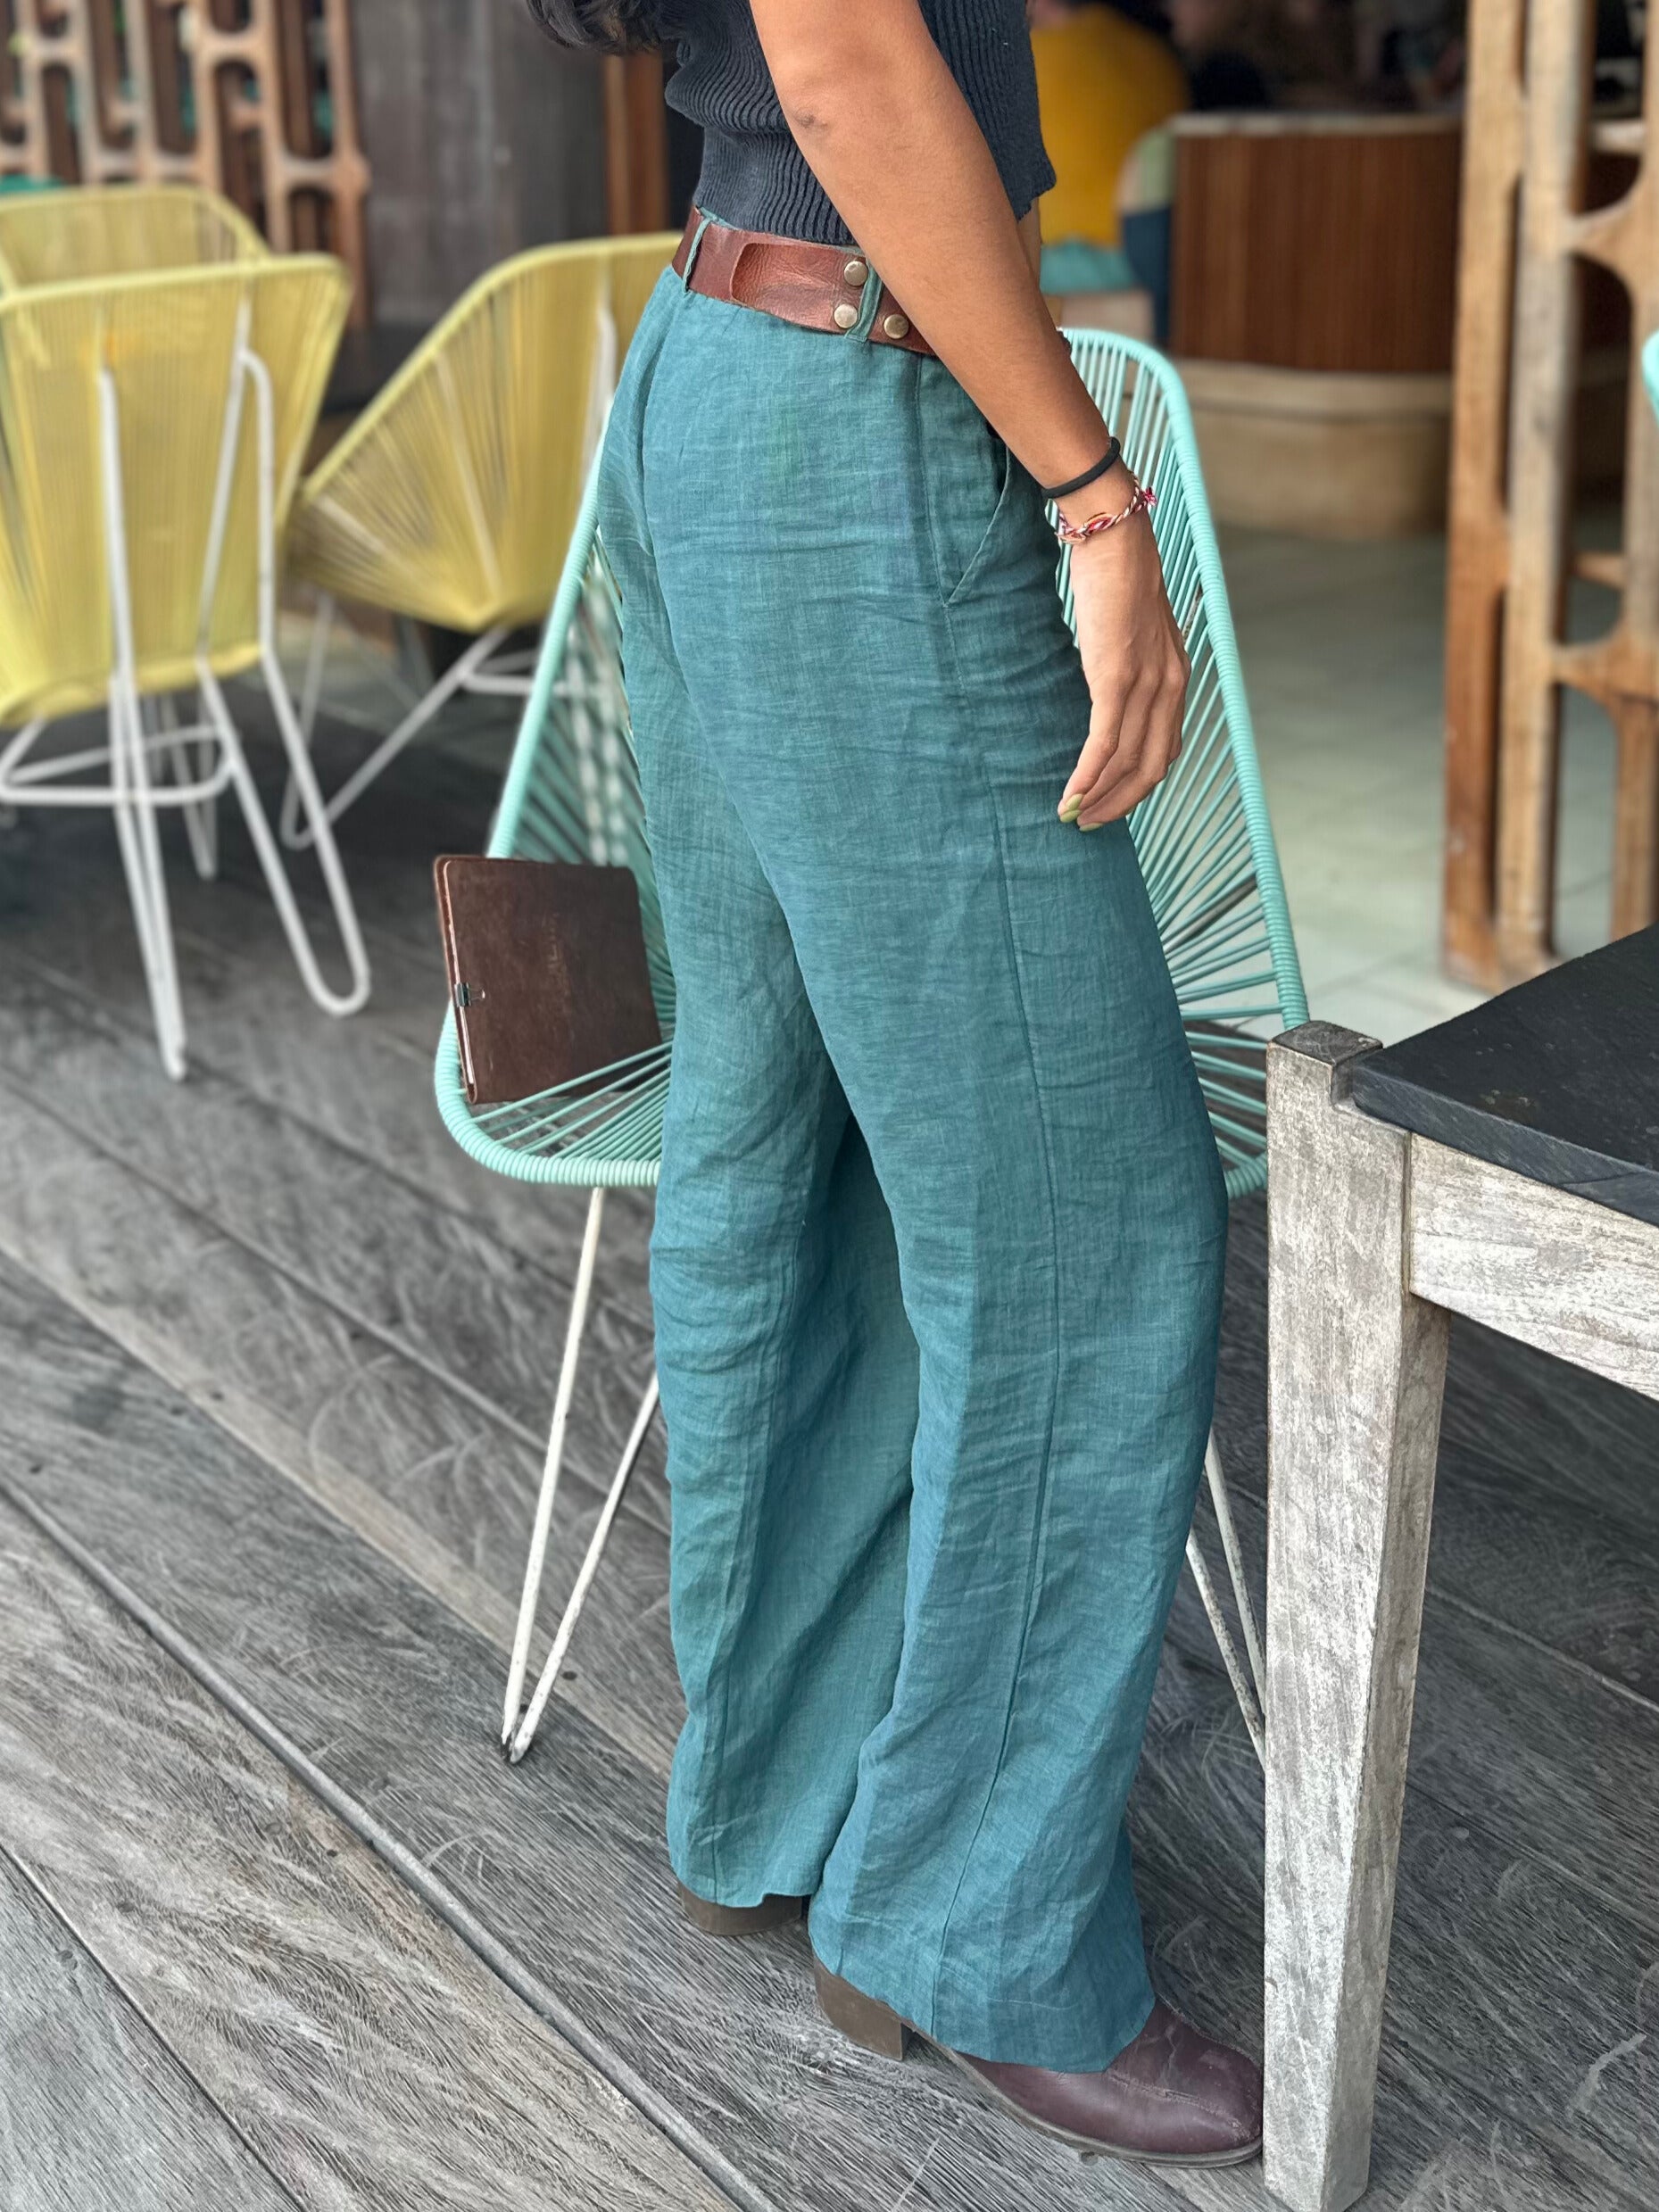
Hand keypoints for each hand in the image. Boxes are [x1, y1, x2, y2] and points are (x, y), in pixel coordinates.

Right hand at [1057, 480, 1188, 829]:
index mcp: (1175, 677)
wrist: (1115, 536)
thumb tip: (1105, 688)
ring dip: (1099, 797)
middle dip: (1119, 803)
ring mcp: (1146, 684)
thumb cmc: (1114, 576)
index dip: (1137, 784)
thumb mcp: (1130, 630)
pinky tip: (1069, 795)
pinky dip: (1087, 776)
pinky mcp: (1117, 678)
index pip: (1164, 749)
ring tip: (1073, 816)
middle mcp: (1169, 687)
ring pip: (1128, 763)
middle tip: (1088, 823)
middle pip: (1151, 767)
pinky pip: (1104, 743)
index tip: (1109, 801)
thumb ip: (1127, 663)